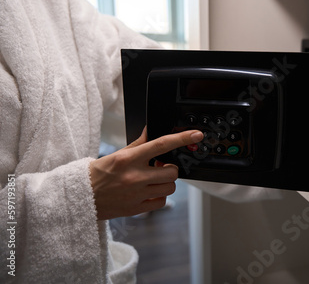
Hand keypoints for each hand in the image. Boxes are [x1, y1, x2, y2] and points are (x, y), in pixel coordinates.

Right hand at [89, 127, 203, 219]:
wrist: (81, 197)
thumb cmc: (99, 174)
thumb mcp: (117, 154)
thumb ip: (138, 144)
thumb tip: (150, 131)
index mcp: (129, 159)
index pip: (161, 144)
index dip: (182, 138)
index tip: (196, 135)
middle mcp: (135, 176)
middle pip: (172, 171)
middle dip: (169, 169)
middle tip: (160, 168)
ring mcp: (137, 194)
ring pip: (170, 187)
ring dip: (166, 183)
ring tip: (153, 180)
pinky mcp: (137, 208)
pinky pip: (162, 202)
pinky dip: (159, 197)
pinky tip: (149, 192)